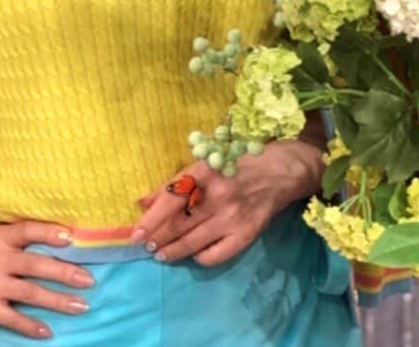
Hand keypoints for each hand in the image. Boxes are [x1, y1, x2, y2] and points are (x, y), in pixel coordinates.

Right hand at [0, 218, 95, 339]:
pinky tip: (48, 332)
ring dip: (57, 300)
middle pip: (36, 265)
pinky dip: (29, 326)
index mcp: (1, 238)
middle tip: (90, 280)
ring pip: (30, 293)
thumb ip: (14, 224)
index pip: (28, 230)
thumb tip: (48, 214)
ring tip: (81, 306)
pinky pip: (11, 318)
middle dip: (65, 273)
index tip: (71, 237)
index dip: (48, 232)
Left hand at [131, 139, 324, 266]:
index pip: (170, 199)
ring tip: (161, 253)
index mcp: (206, 171)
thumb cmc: (241, 161)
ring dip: (171, 251)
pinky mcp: (246, 234)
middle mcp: (218, 196)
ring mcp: (232, 218)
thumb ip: (177, 182)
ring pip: (191, 243)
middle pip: (177, 225)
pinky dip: (199, 257)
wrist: (283, 170)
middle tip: (147, 244)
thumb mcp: (208, 162)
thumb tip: (143, 201)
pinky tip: (193, 254)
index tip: (135, 234)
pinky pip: (214, 255)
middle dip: (157, 238)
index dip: (150, 219)